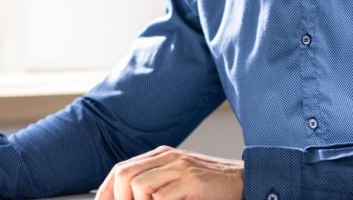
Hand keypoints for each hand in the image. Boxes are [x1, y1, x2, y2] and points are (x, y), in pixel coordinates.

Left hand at [96, 146, 242, 199]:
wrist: (245, 181)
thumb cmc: (212, 187)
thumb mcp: (179, 180)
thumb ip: (156, 185)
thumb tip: (127, 198)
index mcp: (162, 156)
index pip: (121, 169)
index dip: (106, 191)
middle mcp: (168, 158)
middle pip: (124, 174)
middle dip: (117, 198)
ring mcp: (180, 168)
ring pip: (138, 185)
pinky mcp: (191, 181)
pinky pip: (161, 197)